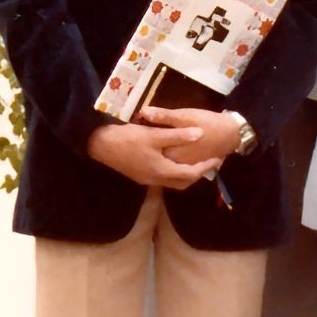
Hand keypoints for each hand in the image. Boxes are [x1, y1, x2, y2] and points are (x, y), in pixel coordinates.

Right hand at [86, 119, 220, 189]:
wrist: (99, 145)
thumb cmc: (127, 139)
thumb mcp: (155, 135)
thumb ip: (179, 135)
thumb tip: (201, 134)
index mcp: (162, 171)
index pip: (191, 173)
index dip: (206, 166)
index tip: (218, 158)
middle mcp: (155, 180)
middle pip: (183, 182)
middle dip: (197, 174)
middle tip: (209, 162)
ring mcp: (146, 179)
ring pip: (172, 181)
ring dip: (185, 174)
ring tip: (195, 161)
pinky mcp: (139, 175)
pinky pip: (163, 178)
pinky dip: (173, 172)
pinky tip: (174, 160)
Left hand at [137, 104, 238, 167]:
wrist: (231, 134)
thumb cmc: (207, 124)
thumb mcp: (184, 116)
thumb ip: (163, 116)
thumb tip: (143, 112)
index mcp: (171, 154)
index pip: (150, 150)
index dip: (142, 141)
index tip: (136, 131)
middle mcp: (176, 164)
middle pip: (156, 158)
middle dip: (149, 149)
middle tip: (141, 136)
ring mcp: (183, 166)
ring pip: (165, 162)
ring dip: (159, 154)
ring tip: (152, 143)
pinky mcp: (190, 165)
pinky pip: (175, 164)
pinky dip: (169, 157)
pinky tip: (167, 147)